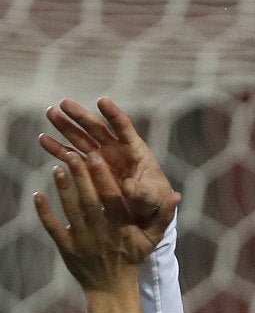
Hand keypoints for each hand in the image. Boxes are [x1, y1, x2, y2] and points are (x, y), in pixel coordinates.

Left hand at [34, 150, 181, 292]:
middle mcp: (101, 231)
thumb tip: (177, 195)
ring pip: (70, 210)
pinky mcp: (66, 247)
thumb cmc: (132, 258)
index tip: (95, 157)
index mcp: (121, 226)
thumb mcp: (152, 239)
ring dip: (63, 189)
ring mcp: (82, 239)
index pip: (112, 197)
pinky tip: (37, 195)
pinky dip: (44, 212)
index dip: (103, 177)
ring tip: (57, 167)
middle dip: (80, 177)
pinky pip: (53, 228)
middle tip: (72, 155)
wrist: (111, 287)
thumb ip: (164, 216)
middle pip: (89, 200)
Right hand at [38, 97, 175, 243]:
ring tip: (50, 112)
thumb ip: (141, 192)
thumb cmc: (154, 201)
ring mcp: (102, 157)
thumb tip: (129, 187)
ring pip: (81, 138)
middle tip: (64, 103)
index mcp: (135, 150)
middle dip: (81, 115)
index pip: (124, 127)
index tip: (101, 100)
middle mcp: (117, 149)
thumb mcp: (151, 198)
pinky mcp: (90, 168)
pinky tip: (43, 139)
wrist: (146, 211)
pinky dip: (58, 149)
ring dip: (65, 126)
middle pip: (97, 128)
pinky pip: (71, 156)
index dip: (113, 114)